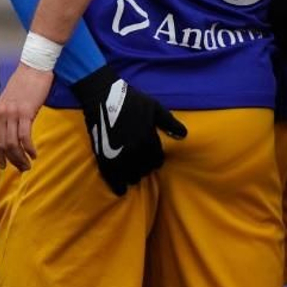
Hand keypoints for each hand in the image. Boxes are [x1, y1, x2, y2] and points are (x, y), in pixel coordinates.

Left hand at [0, 62, 53, 170]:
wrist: (35, 65)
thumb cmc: (27, 81)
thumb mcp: (12, 99)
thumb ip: (9, 113)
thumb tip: (14, 130)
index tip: (5, 165)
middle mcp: (1, 114)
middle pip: (2, 145)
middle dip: (11, 160)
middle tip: (21, 168)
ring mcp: (12, 113)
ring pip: (12, 144)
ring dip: (20, 158)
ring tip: (28, 164)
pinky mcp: (26, 112)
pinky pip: (24, 136)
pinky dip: (28, 148)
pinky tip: (34, 153)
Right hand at [70, 68, 187, 195]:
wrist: (103, 96)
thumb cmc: (132, 100)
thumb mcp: (155, 108)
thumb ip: (170, 123)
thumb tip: (184, 135)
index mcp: (148, 139)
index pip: (157, 160)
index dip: (157, 161)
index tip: (154, 159)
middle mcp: (134, 151)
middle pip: (145, 170)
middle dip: (146, 168)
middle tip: (144, 166)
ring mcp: (118, 155)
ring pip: (130, 176)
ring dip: (133, 176)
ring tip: (134, 175)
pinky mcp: (103, 157)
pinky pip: (112, 178)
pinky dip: (117, 186)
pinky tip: (121, 191)